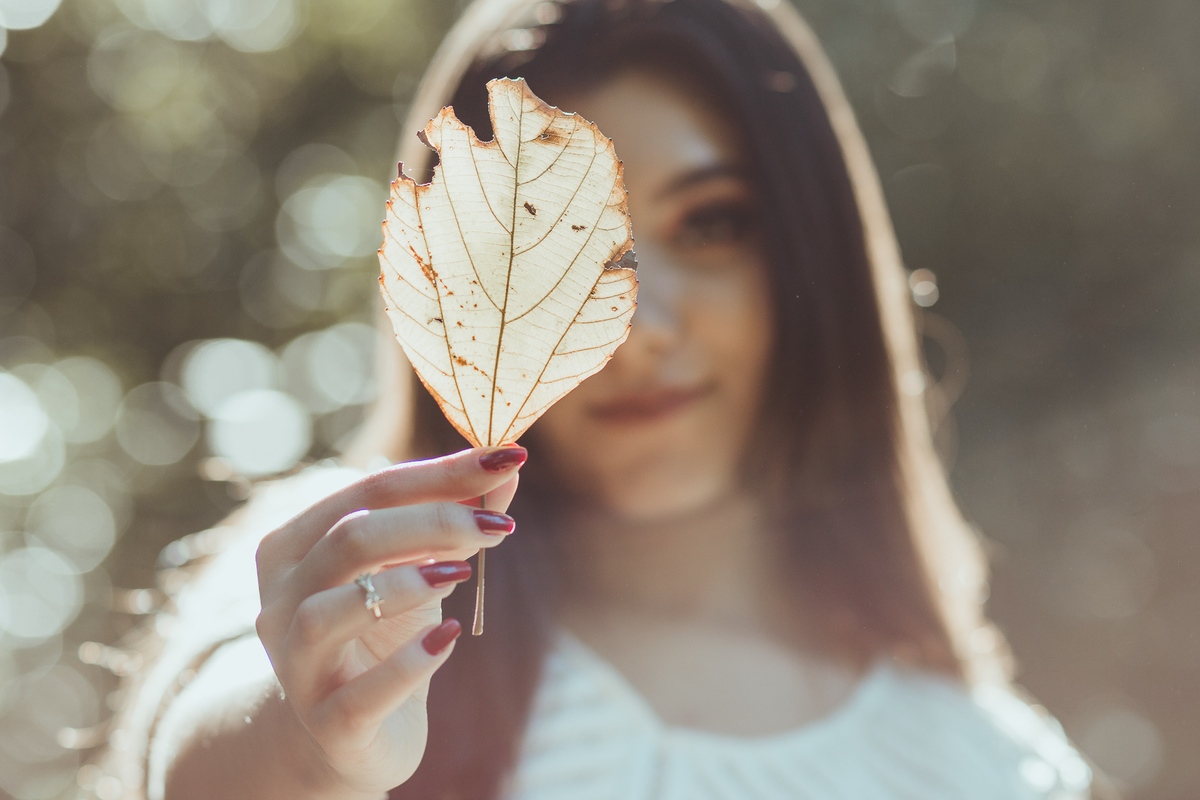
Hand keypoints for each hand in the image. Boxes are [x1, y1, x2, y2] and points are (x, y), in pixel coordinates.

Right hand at [253, 446, 525, 795]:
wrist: (348, 734)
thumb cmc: (382, 635)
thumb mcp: (419, 571)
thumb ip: (455, 523)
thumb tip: (505, 474)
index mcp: (295, 545)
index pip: (370, 489)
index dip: (442, 472)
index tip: (507, 458)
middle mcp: (281, 600)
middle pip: (348, 539)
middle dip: (432, 522)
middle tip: (498, 525)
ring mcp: (295, 665)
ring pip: (328, 613)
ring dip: (403, 585)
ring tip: (461, 573)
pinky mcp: (327, 725)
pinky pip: (359, 695)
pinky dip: (408, 663)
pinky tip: (449, 638)